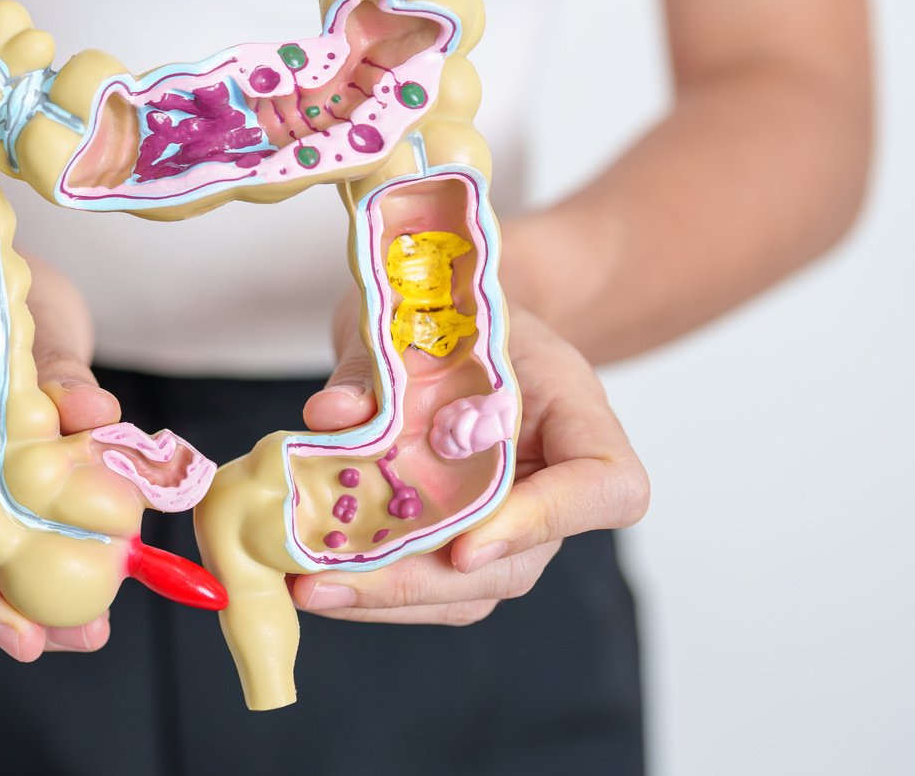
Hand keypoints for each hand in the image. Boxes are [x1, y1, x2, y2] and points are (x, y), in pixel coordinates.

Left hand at [290, 302, 651, 623]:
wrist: (452, 319)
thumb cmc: (454, 315)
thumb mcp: (422, 318)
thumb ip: (379, 367)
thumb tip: (332, 415)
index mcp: (578, 416)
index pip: (606, 487)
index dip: (547, 522)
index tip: (466, 545)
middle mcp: (555, 484)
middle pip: (518, 563)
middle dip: (420, 582)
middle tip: (332, 581)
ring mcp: (513, 524)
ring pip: (469, 589)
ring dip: (385, 599)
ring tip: (307, 588)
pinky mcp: (462, 541)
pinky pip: (430, 585)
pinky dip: (370, 589)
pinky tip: (311, 581)